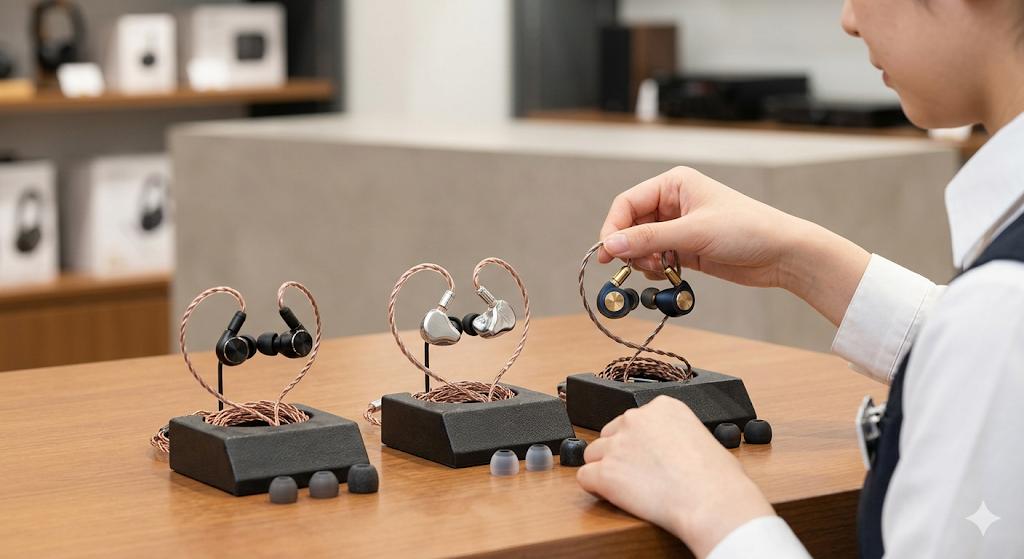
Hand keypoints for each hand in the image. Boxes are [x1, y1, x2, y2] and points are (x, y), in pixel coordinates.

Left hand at [577, 396, 774, 557]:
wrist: (712, 502)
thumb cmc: (718, 478)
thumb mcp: (702, 437)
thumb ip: (676, 434)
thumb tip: (670, 448)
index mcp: (662, 407)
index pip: (632, 421)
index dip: (637, 443)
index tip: (646, 457)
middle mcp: (635, 419)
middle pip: (609, 435)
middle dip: (619, 455)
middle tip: (638, 476)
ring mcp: (617, 444)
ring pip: (593, 455)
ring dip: (606, 471)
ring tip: (629, 489)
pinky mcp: (605, 472)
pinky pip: (585, 478)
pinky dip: (596, 488)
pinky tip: (614, 496)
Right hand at [598, 166, 869, 325]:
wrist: (782, 254)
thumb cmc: (746, 229)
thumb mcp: (693, 233)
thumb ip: (648, 239)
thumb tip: (610, 245)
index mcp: (674, 184)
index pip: (627, 203)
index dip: (613, 227)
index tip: (607, 252)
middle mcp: (673, 203)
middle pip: (631, 225)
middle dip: (629, 247)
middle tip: (633, 266)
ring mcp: (679, 227)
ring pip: (642, 244)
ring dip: (643, 260)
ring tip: (660, 269)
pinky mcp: (686, 248)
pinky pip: (657, 258)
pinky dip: (655, 269)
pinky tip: (668, 274)